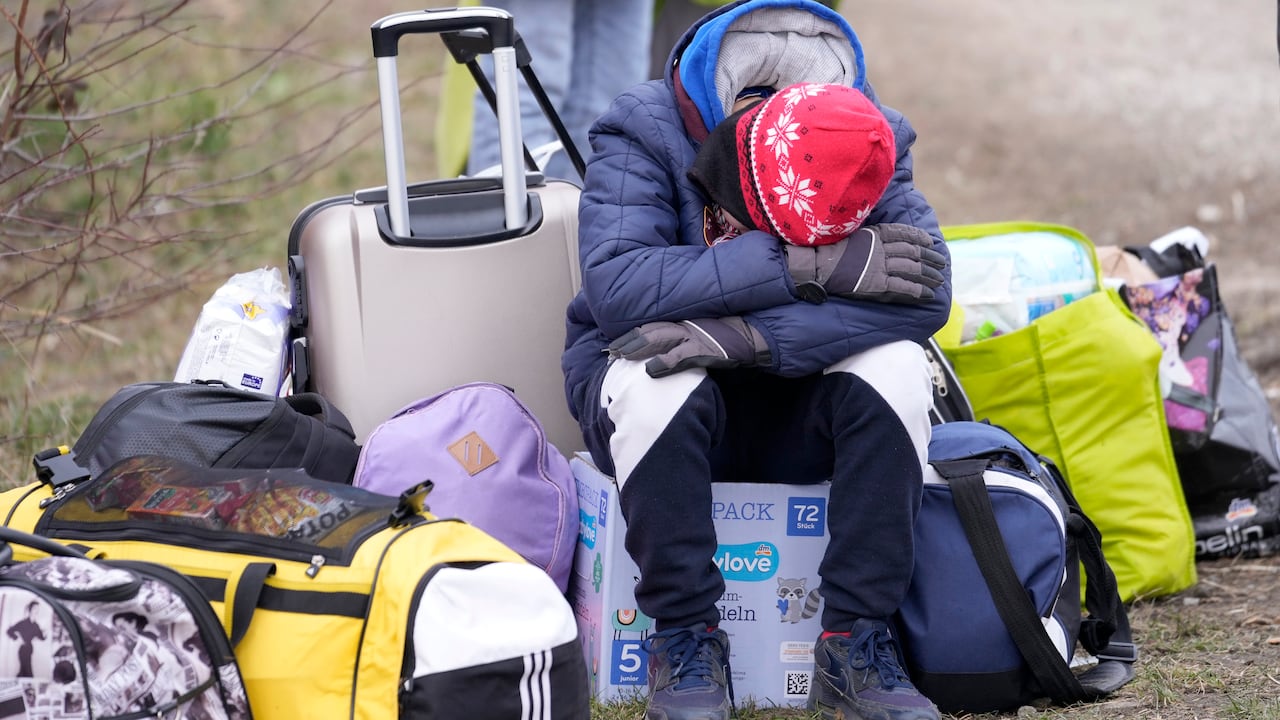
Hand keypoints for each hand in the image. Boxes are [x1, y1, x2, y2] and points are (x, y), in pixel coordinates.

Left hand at [607, 317, 769, 377]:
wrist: (761, 335)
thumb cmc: (738, 336)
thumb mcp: (709, 333)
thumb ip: (691, 339)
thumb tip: (671, 353)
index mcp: (688, 321)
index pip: (655, 325)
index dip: (634, 334)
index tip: (617, 343)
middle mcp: (689, 325)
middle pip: (651, 331)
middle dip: (629, 342)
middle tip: (610, 351)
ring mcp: (697, 336)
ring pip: (660, 339)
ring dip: (638, 349)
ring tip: (619, 356)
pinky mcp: (707, 350)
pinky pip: (682, 356)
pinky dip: (665, 363)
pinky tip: (650, 370)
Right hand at [785, 223, 945, 303]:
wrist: (819, 266)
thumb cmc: (832, 251)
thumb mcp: (855, 236)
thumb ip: (872, 238)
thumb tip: (884, 239)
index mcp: (877, 235)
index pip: (905, 234)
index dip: (921, 238)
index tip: (931, 243)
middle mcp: (882, 249)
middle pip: (914, 252)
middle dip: (930, 258)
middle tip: (942, 263)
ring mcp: (881, 266)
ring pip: (913, 269)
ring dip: (929, 275)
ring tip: (939, 280)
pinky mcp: (878, 284)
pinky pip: (903, 287)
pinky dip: (919, 290)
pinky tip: (929, 294)